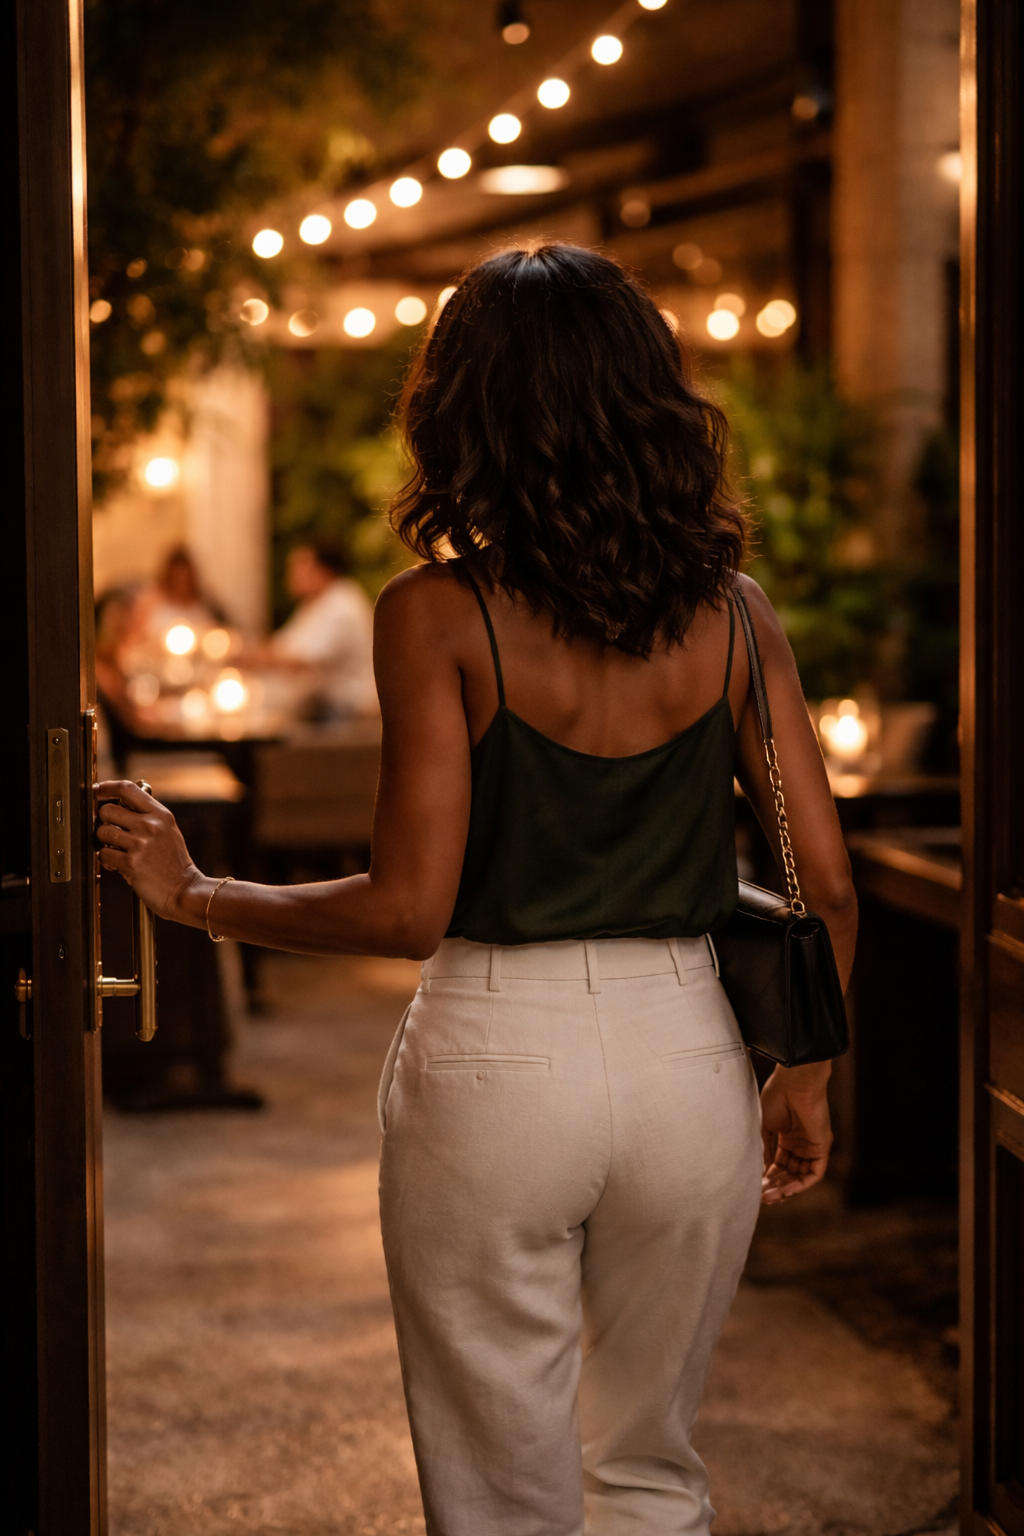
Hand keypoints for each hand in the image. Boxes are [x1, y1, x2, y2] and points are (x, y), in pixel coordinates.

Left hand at [95, 780, 205, 919]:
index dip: (107, 787)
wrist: (185, 890)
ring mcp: (140, 844)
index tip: (98, 790)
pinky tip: (118, 865)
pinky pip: (103, 854)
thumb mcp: (169, 831)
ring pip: (102, 832)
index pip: (128, 789)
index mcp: (161, 815)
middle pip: (107, 810)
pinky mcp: (131, 863)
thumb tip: (119, 805)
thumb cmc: (175, 864)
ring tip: (117, 851)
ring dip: (105, 843)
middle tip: (112, 832)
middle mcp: (151, 826)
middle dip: (104, 822)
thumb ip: (148, 817)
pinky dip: (107, 861)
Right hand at [760, 1063, 832, 1203]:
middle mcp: (800, 1142)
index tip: (756, 1187)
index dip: (768, 1177)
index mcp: (787, 1135)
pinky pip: (814, 1173)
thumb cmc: (777, 1096)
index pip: (779, 1164)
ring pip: (801, 1176)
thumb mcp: (765, 1125)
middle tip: (762, 1197)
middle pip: (789, 1173)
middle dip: (776, 1186)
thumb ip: (764, 1148)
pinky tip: (786, 1191)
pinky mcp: (822, 1147)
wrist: (794, 1082)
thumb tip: (760, 1169)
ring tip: (770, 1196)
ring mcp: (812, 1145)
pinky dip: (801, 1185)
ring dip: (787, 1189)